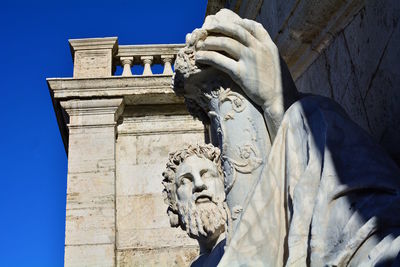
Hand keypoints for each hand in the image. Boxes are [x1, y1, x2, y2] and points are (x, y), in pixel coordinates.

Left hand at [195, 9, 297, 139]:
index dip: (236, 23)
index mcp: (268, 45)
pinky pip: (220, 61)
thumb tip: (251, 42)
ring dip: (210, 42)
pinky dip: (208, 57)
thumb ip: (264, 49)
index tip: (224, 24)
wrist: (279, 100)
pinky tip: (200, 57)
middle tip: (207, 29)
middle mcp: (259, 49)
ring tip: (200, 44)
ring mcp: (250, 60)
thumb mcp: (275, 60)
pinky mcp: (241, 74)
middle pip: (236, 31)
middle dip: (219, 27)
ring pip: (226, 43)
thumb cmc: (276, 82)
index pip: (251, 26)